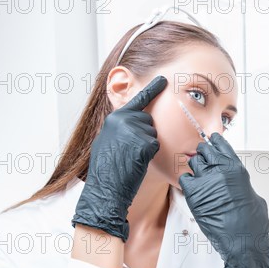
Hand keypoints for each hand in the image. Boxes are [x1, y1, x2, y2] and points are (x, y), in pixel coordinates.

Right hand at [71, 76, 166, 241]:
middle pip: (149, 120)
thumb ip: (122, 128)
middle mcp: (124, 120)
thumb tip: (136, 121)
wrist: (105, 188)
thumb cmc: (107, 168)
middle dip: (145, 135)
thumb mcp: (109, 140)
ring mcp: (135, 130)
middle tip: (130, 151)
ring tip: (130, 158)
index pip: (138, 101)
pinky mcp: (145, 142)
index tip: (163, 79)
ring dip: (147, 146)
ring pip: (153, 134)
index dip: (152, 89)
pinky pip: (155, 145)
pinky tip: (136, 162)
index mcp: (115, 118)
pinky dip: (149, 154)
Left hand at [179, 133, 268, 267]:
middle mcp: (221, 170)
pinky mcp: (194, 194)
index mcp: (237, 169)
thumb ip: (241, 184)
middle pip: (205, 150)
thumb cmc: (251, 223)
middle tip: (203, 158)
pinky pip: (185, 179)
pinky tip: (193, 188)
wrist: (242, 240)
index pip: (222, 145)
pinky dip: (187, 182)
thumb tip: (237, 184)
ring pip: (194, 163)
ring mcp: (206, 181)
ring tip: (199, 177)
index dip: (216, 142)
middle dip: (203, 153)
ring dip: (196, 168)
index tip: (212, 140)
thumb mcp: (253, 196)